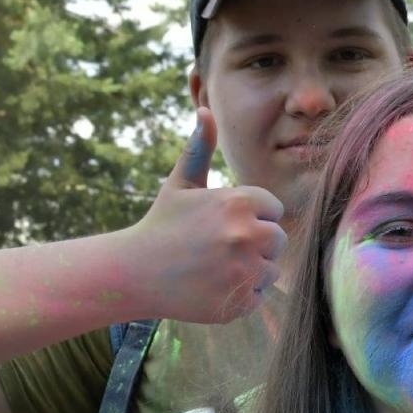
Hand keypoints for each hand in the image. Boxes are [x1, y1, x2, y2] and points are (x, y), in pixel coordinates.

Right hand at [120, 109, 288, 323]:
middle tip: (218, 248)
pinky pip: (258, 295)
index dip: (251, 216)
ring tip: (214, 267)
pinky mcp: (239, 301)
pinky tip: (212, 286)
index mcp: (239, 203)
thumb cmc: (161, 224)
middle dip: (255, 244)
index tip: (222, 224)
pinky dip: (240, 295)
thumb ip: (200, 148)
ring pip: (271, 270)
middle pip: (278, 240)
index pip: (274, 209)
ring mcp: (243, 271)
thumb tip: (206, 110)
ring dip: (249, 270)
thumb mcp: (181, 183)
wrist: (133, 272)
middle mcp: (246, 235)